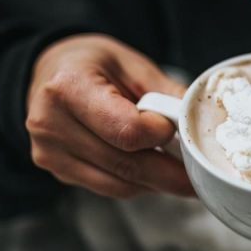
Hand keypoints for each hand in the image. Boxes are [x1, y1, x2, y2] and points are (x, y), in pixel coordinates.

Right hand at [26, 33, 194, 197]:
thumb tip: (197, 121)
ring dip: (157, 184)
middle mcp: (51, 123)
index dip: (160, 134)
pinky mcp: (57, 170)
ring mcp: (50, 152)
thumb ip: (164, 93)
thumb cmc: (91, 63)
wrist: (50, 72)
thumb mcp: (131, 64)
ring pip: (120, 184)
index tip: (174, 127)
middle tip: (200, 174)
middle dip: (170, 174)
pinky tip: (153, 174)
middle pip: (126, 164)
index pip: (126, 130)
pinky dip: (137, 184)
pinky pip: (108, 187)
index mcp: (69, 87)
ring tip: (180, 174)